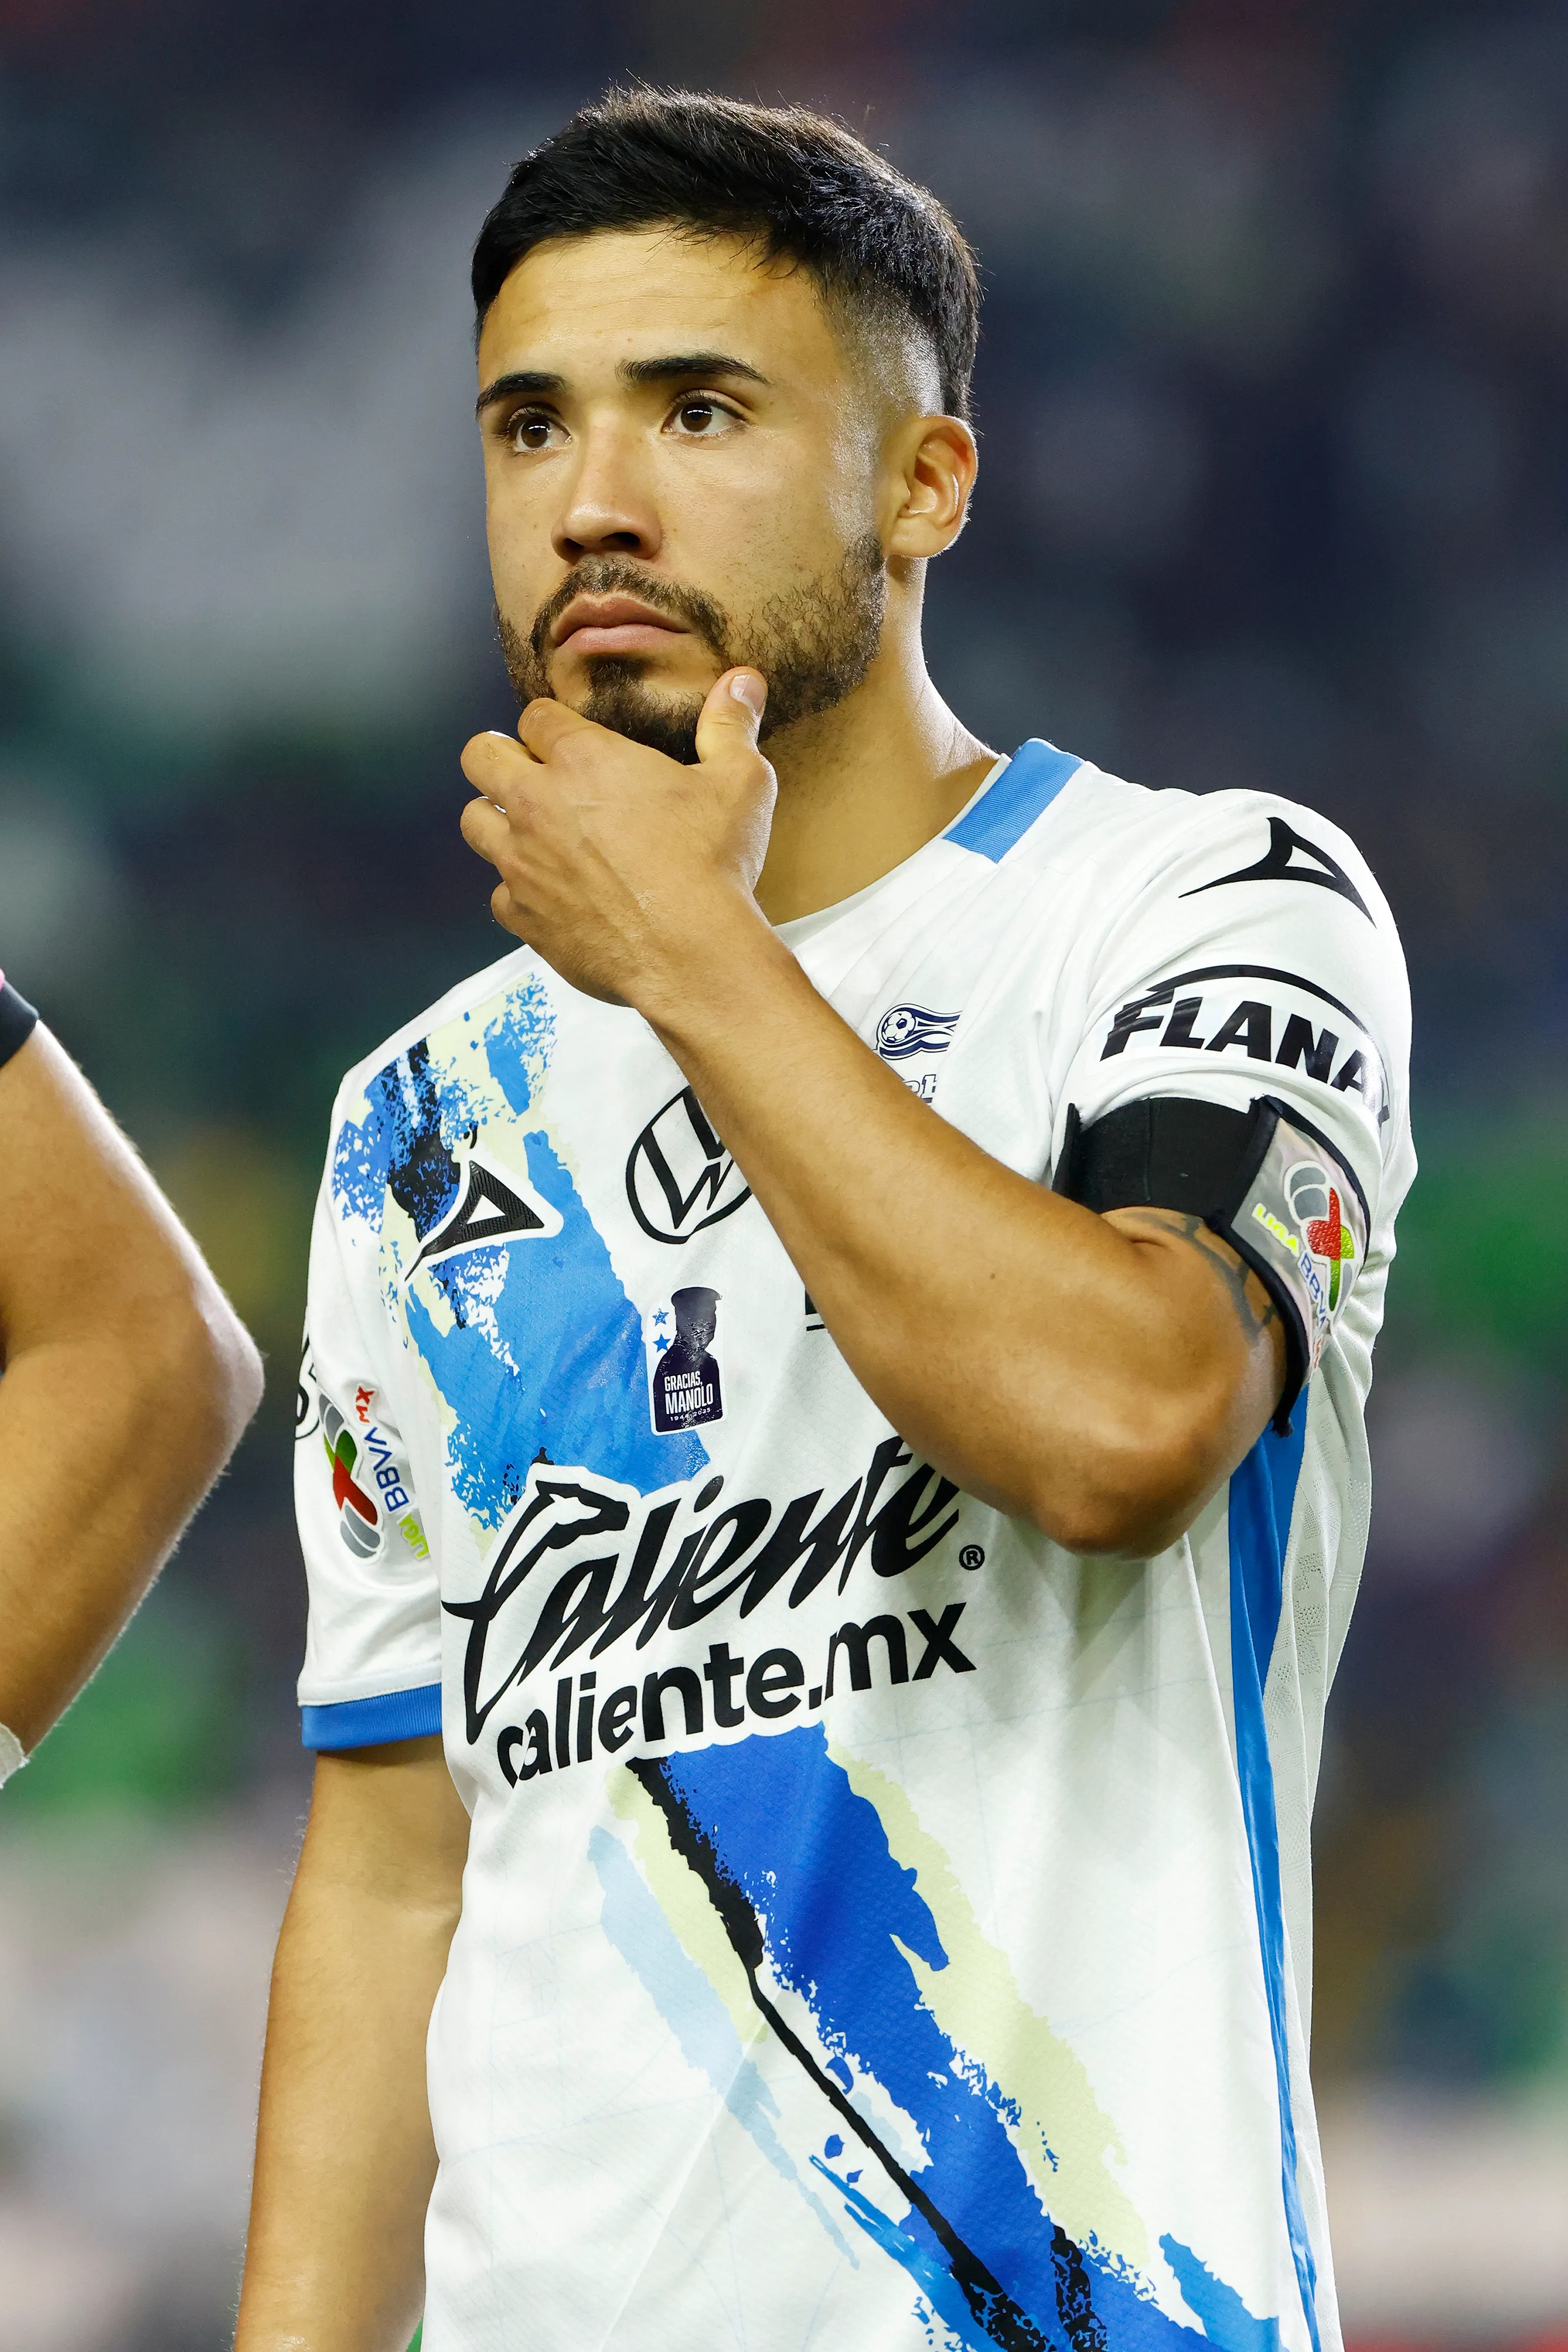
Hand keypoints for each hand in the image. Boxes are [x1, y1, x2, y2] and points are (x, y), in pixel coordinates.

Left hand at [459, 670, 775, 1008]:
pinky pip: (499, 893)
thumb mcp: (739, 782)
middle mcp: (537, 803)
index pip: (535, 716)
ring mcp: (521, 862)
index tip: (570, 742)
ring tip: (533, 832)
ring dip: (497, 820)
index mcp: (583, 758)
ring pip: (474, 822)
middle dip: (500, 758)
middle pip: (479, 757)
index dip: (551, 726)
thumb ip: (731, 725)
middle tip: (533, 774)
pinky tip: (554, 895)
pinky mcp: (522, 916)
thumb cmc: (712, 864)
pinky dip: (520, 892)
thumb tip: (743, 679)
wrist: (691, 954)